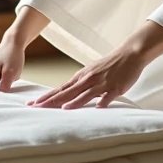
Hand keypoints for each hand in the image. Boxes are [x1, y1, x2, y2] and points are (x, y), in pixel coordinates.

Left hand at [27, 47, 147, 109]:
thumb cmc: (109, 65)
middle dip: (52, 100)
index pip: (60, 88)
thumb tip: (67, 96)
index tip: (33, 103)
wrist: (130, 54)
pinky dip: (103, 101)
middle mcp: (88, 79)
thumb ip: (80, 85)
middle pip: (67, 91)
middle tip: (37, 107)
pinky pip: (108, 95)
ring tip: (63, 109)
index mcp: (81, 77)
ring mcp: (102, 83)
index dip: (47, 97)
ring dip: (75, 101)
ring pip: (86, 93)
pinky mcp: (115, 86)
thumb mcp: (91, 73)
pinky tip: (98, 108)